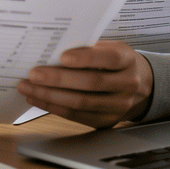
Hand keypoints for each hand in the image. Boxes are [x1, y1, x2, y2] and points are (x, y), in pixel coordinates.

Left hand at [18, 41, 152, 128]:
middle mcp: (127, 84)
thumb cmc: (116, 62)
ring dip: (50, 96)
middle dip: (58, 79)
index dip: (86, 58)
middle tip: (34, 74)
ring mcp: (118, 105)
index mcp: (128, 60)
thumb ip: (88, 48)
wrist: (140, 86)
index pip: (109, 58)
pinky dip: (54, 108)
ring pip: (81, 103)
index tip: (62, 56)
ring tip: (29, 88)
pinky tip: (38, 99)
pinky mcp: (107, 120)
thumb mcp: (110, 48)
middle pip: (91, 83)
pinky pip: (77, 116)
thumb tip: (52, 50)